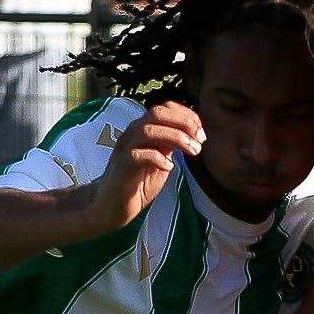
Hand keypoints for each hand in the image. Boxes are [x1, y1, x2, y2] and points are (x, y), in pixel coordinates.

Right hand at [80, 104, 204, 235]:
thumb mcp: (161, 160)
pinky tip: (169, 167)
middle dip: (184, 123)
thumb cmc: (138, 183)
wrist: (112, 205)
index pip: (165, 108)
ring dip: (175, 138)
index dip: (187, 116)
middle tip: (200, 140)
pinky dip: (157, 158)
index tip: (202, 134)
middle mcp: (133, 133)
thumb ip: (171, 145)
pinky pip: (138, 154)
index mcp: (144, 129)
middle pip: (157, 113)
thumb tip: (193, 135)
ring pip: (148, 130)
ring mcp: (126, 147)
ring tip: (192, 152)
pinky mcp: (122, 165)